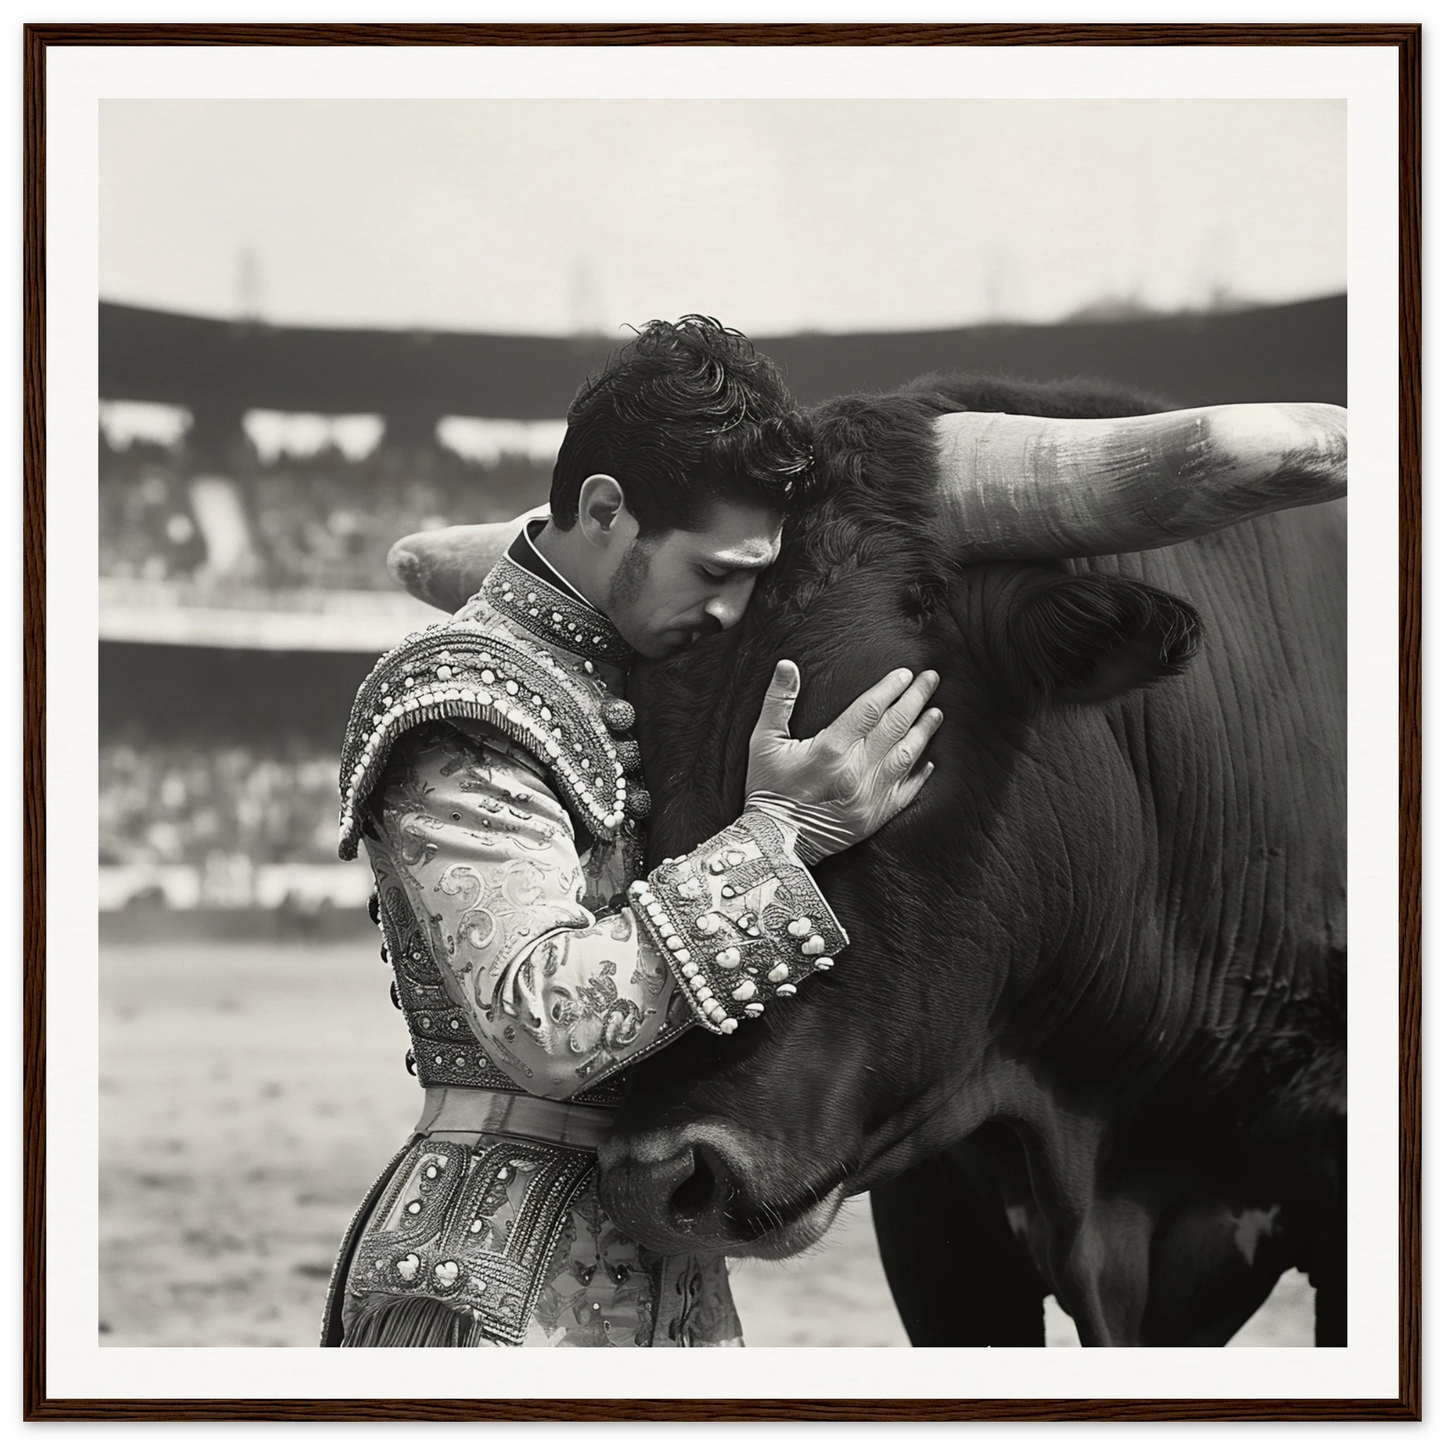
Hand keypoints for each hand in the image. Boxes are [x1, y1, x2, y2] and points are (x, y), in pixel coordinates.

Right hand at [743, 660, 941, 863]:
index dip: (889, 688)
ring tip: (936, 712)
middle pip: (894, 726)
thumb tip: (786, 665)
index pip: (869, 709)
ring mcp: (870, 796)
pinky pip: (906, 792)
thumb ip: (777, 701)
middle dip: (915, 699)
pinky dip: (920, 775)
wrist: (774, 841)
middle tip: (932, 679)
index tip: (905, 674)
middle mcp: (856, 771)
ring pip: (906, 756)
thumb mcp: (763, 741)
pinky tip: (929, 760)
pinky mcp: (875, 817)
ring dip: (923, 732)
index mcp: (831, 749)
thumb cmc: (767, 789)